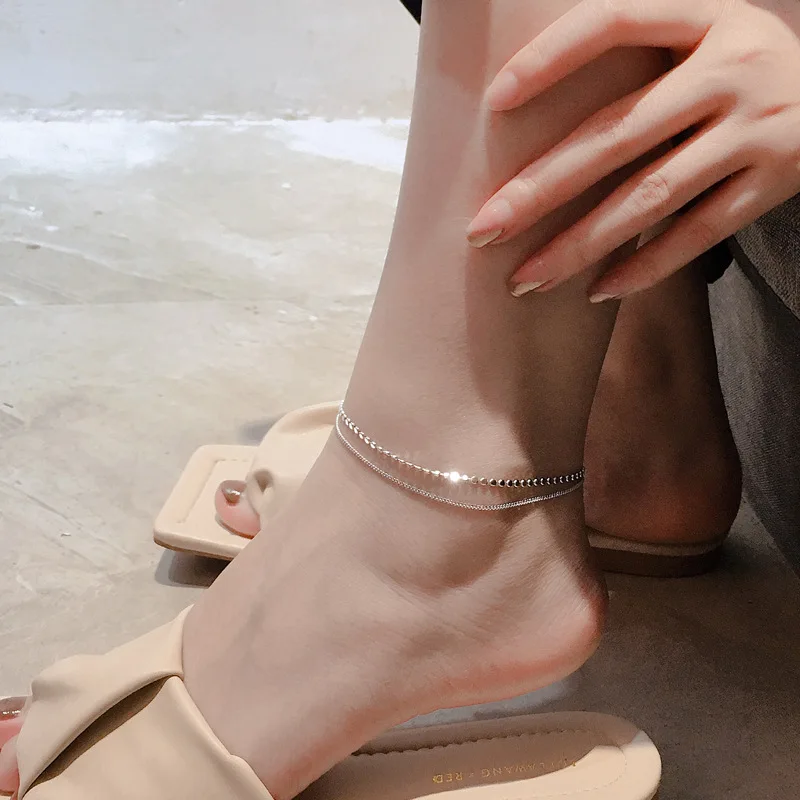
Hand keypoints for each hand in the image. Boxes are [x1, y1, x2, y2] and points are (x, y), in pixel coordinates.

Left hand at [466, 0, 799, 300]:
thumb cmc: (744, 67)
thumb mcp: (704, 34)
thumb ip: (638, 54)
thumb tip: (526, 94)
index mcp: (707, 18)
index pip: (614, 22)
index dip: (551, 57)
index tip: (495, 102)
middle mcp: (733, 69)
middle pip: (617, 134)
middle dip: (541, 190)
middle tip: (483, 230)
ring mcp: (758, 130)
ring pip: (650, 197)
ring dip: (580, 244)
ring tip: (525, 279)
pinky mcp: (774, 182)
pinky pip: (699, 233)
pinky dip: (646, 266)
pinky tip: (596, 290)